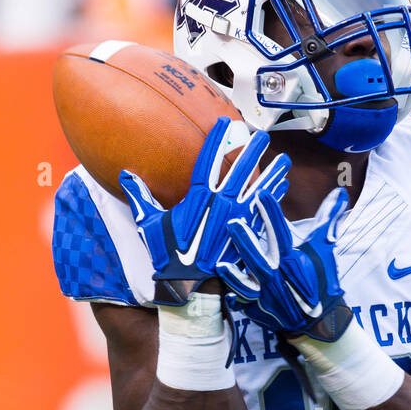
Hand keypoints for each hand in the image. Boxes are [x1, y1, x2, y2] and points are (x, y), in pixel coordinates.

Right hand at [119, 117, 290, 302]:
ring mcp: (235, 222)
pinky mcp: (245, 237)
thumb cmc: (167, 255)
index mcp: (197, 201)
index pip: (209, 163)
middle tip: (262, 134)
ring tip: (285, 160)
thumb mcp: (149, 225)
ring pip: (258, 192)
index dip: (217, 142)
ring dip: (272, 175)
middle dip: (251, 152)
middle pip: (240, 173)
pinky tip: (282, 188)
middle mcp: (219, 208)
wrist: (187, 287)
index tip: (224, 122)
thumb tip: (126, 175)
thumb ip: (140, 198)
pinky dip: (273, 200)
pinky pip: (264, 214)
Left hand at [219, 187, 350, 340]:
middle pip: (259, 259)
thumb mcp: (323, 248)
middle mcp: (277, 278)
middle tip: (232, 224)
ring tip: (221, 265)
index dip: (272, 215)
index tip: (261, 194)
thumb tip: (339, 192)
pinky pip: (242, 306)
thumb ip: (327, 219)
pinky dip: (234, 300)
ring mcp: (266, 296)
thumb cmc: (320, 278)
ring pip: (247, 285)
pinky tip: (223, 292)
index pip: (281, 235)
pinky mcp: (258, 311)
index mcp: (292, 261)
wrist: (319, 320)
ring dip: (234, 276)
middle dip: (246, 243)